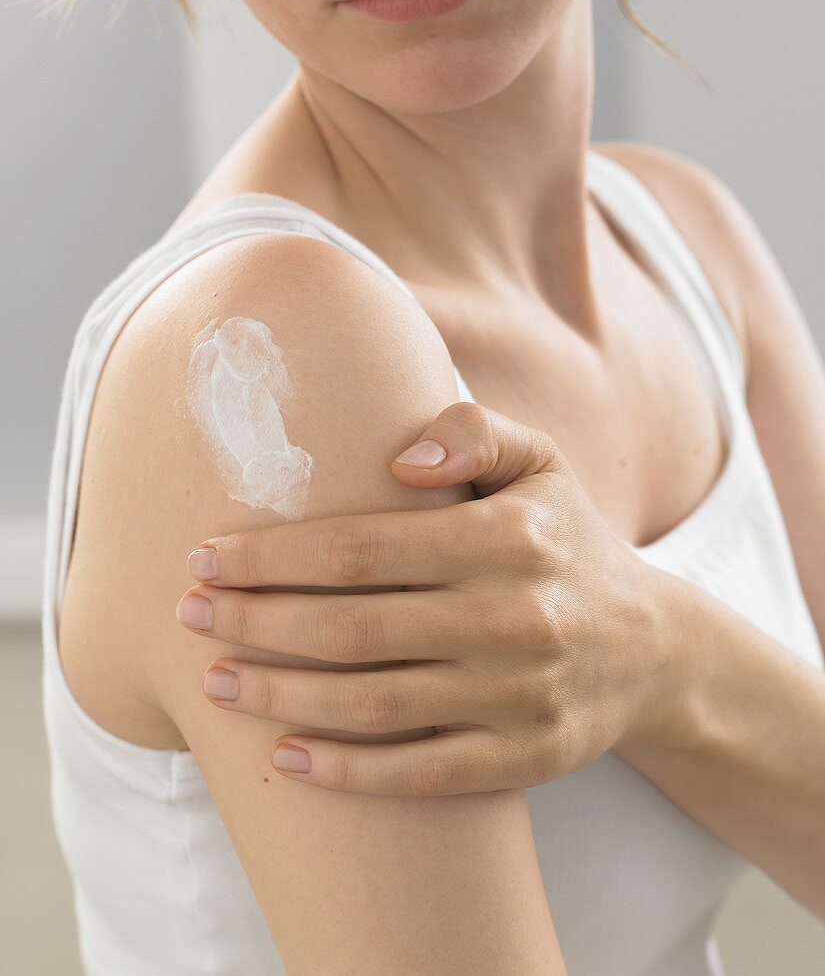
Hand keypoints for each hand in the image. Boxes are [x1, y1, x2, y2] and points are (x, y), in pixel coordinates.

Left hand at [177, 402, 684, 795]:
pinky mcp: (525, 757)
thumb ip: (473, 432)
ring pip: (376, 703)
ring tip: (215, 683)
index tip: (207, 556)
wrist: (653, 647)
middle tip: (189, 615)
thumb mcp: (541, 463)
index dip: (274, 555)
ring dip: (282, 698)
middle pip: (355, 626)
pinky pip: (423, 774)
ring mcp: (520, 695)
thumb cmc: (567, 542)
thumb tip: (395, 454)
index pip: (364, 546)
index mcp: (510, 537)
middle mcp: (516, 616)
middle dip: (257, 622)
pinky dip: (348, 773)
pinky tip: (285, 760)